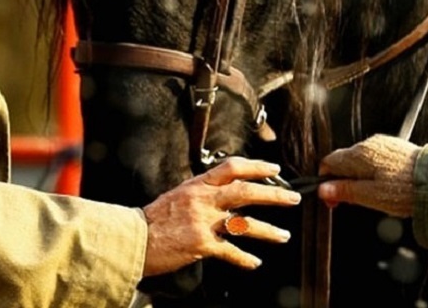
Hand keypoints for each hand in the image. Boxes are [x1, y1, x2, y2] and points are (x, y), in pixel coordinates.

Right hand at [141, 156, 300, 276]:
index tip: (274, 168)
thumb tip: (224, 189)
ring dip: (268, 230)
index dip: (256, 166)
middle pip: (246, 192)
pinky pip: (230, 251)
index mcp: (198, 184)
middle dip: (273, 194)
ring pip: (244, 223)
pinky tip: (254, 262)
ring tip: (283, 236)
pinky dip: (244, 258)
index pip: (232, 167)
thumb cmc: (154, 218)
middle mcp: (203, 200)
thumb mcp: (178, 194)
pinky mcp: (200, 245)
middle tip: (292, 198)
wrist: (134, 238)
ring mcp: (203, 222)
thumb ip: (202, 191)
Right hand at [317, 134, 419, 215]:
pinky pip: (376, 159)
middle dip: (344, 182)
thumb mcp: (370, 196)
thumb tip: (323, 189)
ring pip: (360, 161)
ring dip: (359, 177)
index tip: (333, 200)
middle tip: (352, 202)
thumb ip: (345, 191)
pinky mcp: (395, 148)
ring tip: (372, 197)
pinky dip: (374, 172)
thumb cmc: (406, 189)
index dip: (327, 183)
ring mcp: (383, 144)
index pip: (329, 163)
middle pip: (344, 162)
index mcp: (358, 155)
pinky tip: (385, 186)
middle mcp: (368, 144)